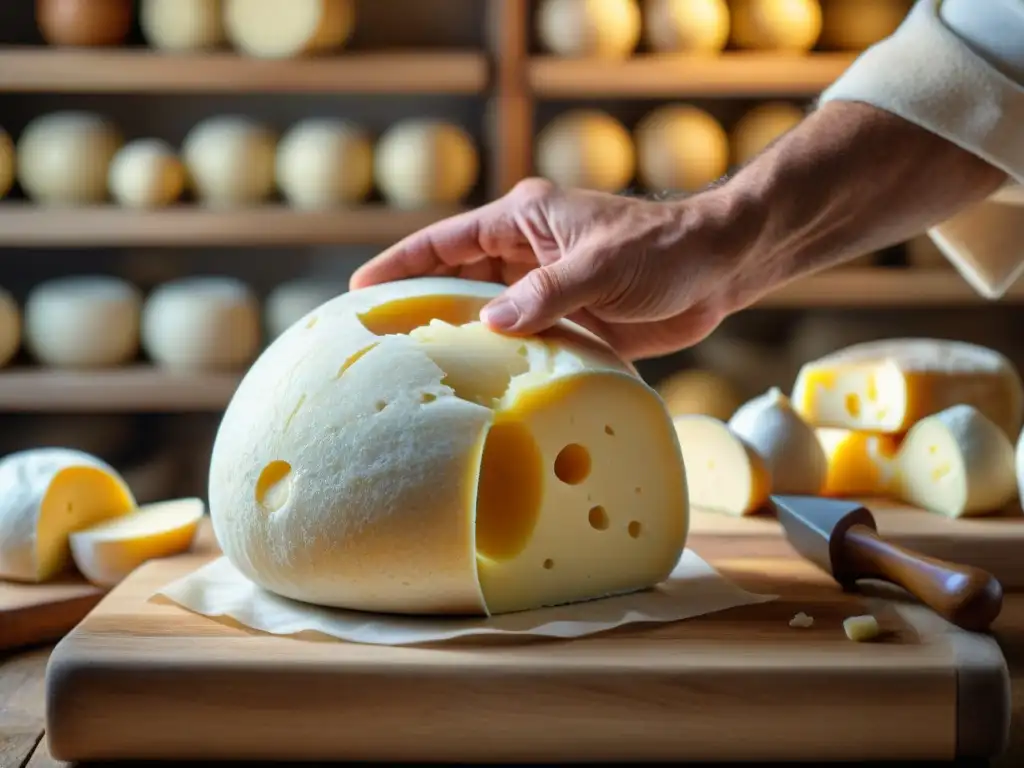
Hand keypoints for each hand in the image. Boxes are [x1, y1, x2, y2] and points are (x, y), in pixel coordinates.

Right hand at [350, 179, 751, 360]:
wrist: (719, 269)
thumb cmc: (666, 249)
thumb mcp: (602, 264)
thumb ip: (548, 292)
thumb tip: (491, 321)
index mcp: (526, 220)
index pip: (447, 240)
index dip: (403, 262)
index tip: (362, 289)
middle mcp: (528, 253)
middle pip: (459, 280)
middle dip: (423, 307)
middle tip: (381, 344)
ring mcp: (546, 290)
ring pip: (488, 317)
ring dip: (462, 341)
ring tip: (421, 376)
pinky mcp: (569, 321)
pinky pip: (523, 343)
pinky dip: (504, 363)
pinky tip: (482, 391)